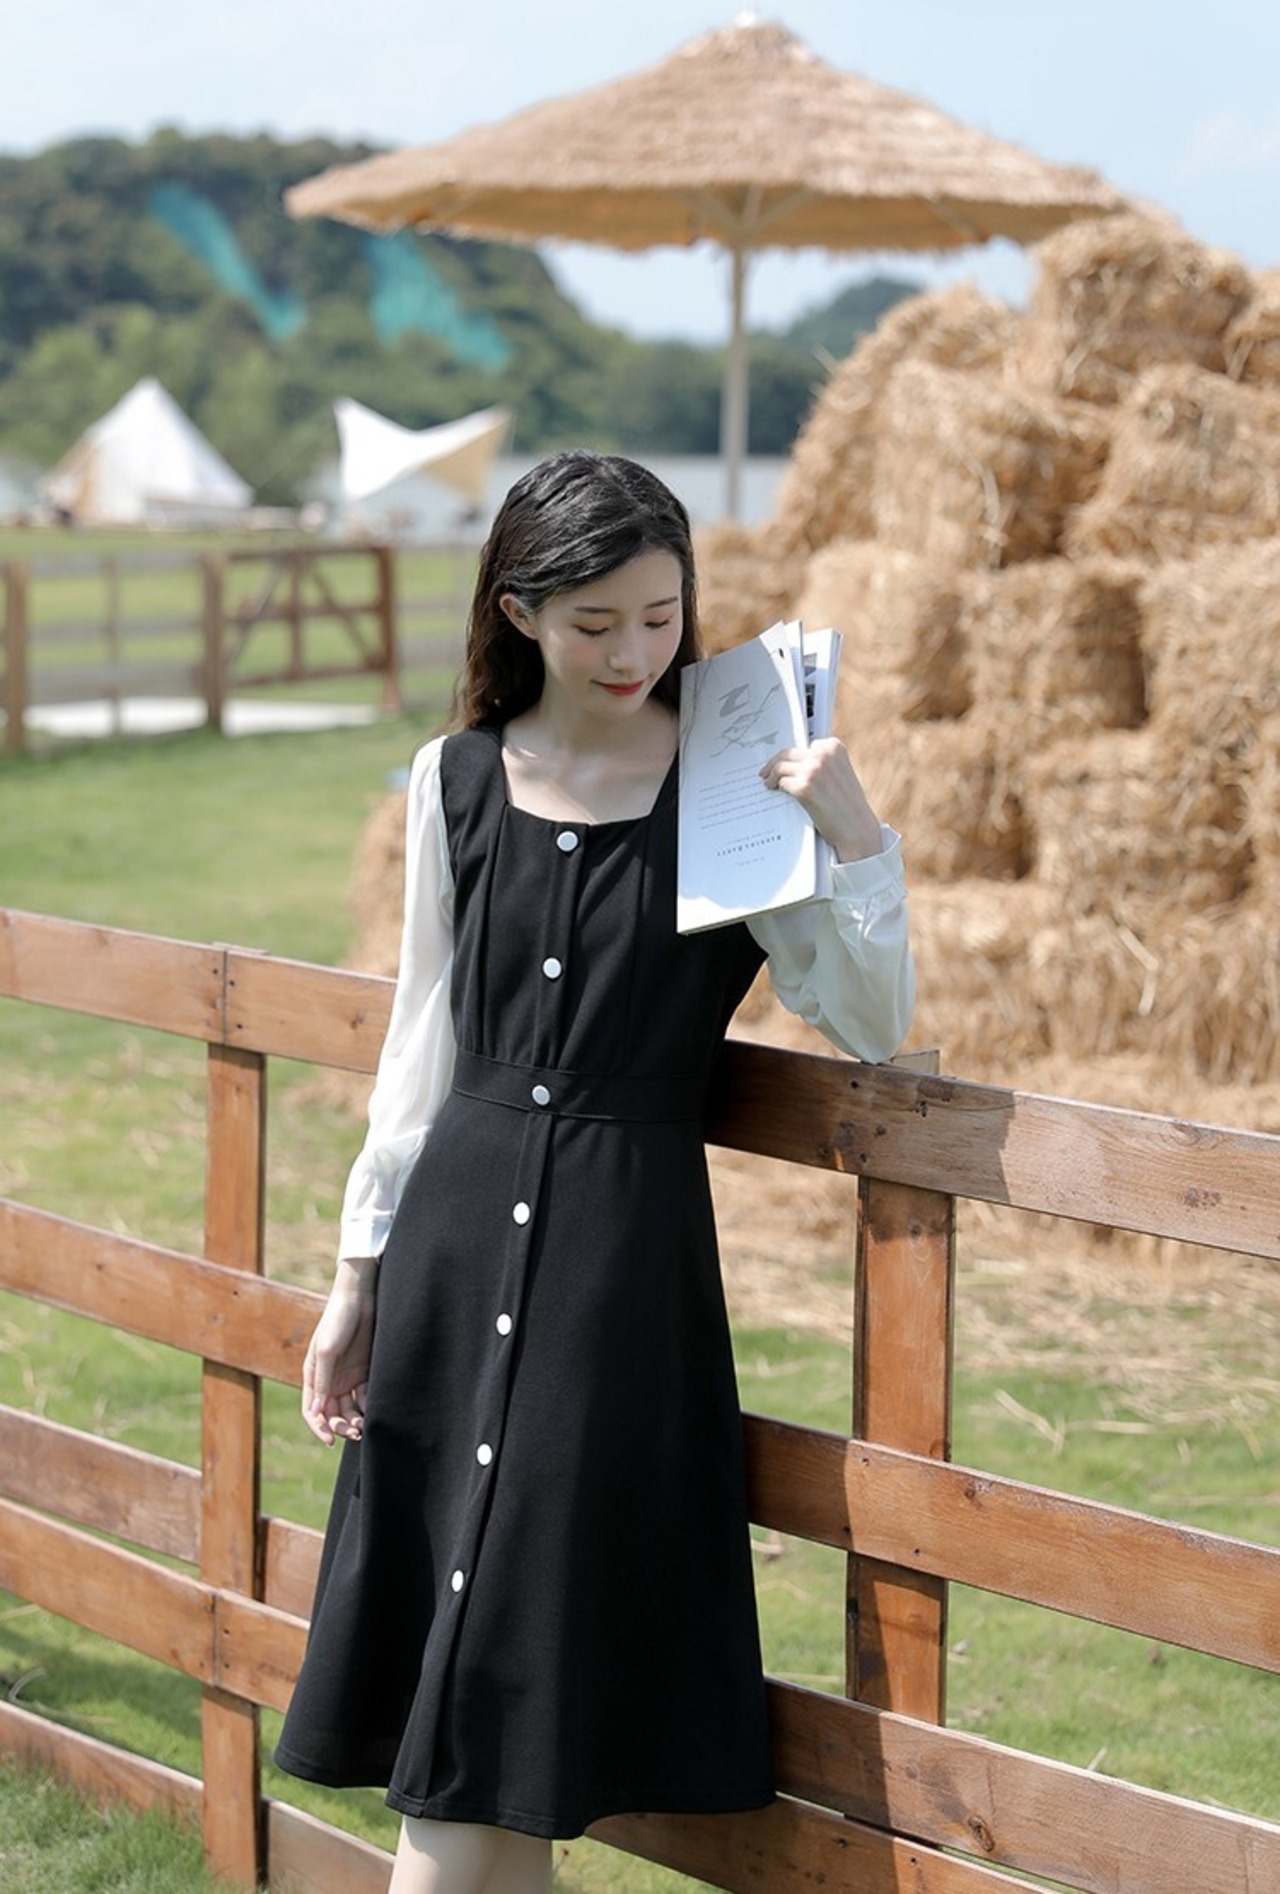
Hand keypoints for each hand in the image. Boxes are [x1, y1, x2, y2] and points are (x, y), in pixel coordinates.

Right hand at [302, 1258, 377, 1445]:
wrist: (360, 1297)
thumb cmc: (337, 1321)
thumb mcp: (327, 1351)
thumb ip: (323, 1382)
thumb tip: (317, 1412)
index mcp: (312, 1377)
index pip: (312, 1411)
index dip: (319, 1428)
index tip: (330, 1441)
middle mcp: (329, 1380)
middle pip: (332, 1413)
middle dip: (341, 1426)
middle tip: (355, 1432)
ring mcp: (347, 1377)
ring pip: (350, 1408)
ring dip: (355, 1420)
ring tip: (365, 1426)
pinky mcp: (364, 1371)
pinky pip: (365, 1396)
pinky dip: (369, 1406)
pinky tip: (376, 1411)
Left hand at [760, 737, 884, 861]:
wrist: (856, 828)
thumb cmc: (848, 805)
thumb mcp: (841, 773)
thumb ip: (823, 763)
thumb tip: (794, 763)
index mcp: (834, 747)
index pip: (805, 746)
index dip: (792, 756)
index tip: (783, 760)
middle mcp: (823, 754)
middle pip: (788, 753)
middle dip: (774, 762)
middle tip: (765, 772)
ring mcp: (813, 770)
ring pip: (781, 766)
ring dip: (771, 775)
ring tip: (768, 783)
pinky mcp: (804, 787)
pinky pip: (782, 782)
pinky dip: (777, 787)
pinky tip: (776, 792)